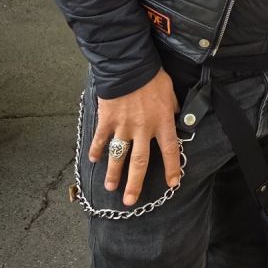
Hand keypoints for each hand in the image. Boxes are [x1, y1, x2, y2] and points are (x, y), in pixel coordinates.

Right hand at [89, 68, 180, 206]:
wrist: (129, 65)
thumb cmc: (153, 76)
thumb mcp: (170, 91)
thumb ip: (172, 107)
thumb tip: (175, 115)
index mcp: (162, 122)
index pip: (170, 150)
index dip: (172, 168)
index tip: (173, 184)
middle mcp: (143, 129)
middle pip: (140, 163)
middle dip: (135, 184)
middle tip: (130, 201)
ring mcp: (123, 126)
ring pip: (118, 156)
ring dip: (113, 173)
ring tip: (110, 188)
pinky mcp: (107, 120)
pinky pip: (100, 139)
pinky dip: (95, 150)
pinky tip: (92, 160)